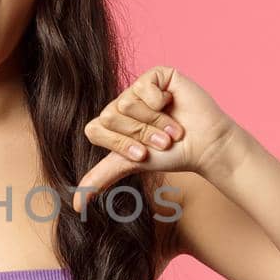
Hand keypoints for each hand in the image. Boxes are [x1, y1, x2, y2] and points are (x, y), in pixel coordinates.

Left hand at [71, 65, 242, 212]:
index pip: (94, 130)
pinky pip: (143, 87)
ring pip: (126, 103)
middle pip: (110, 116)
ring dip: (155, 122)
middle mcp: (121, 102)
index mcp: (110, 122)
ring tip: (172, 127)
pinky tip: (173, 104)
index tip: (143, 155)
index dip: (120, 145)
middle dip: (140, 135)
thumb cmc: (172, 155)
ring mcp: (138, 87)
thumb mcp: (130, 165)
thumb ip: (100, 178)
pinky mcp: (156, 74)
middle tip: (162, 140)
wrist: (204, 146)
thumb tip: (75, 205)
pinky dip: (160, 102)